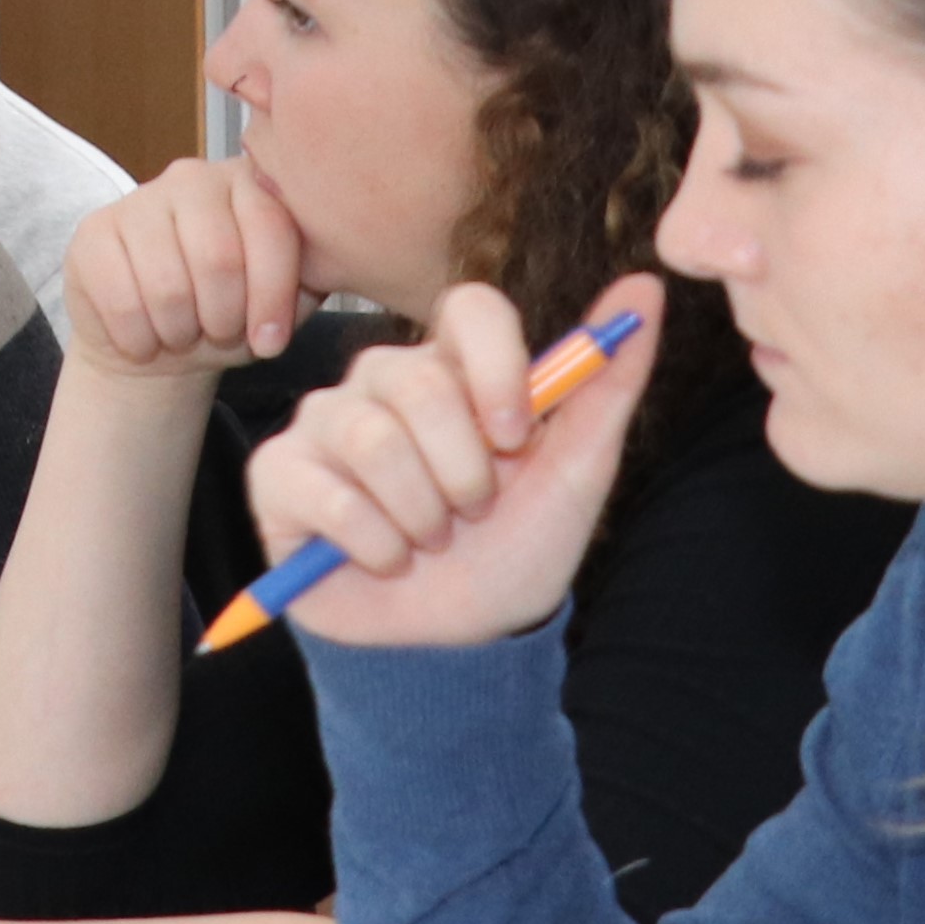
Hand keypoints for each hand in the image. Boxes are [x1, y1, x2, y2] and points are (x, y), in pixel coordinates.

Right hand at [62, 151, 313, 379]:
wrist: (156, 341)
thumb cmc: (232, 315)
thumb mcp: (283, 300)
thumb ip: (309, 276)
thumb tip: (338, 257)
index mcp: (250, 183)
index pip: (272, 230)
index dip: (273, 297)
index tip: (270, 343)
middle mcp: (192, 177)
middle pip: (219, 259)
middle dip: (224, 318)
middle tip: (220, 334)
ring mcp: (136, 200)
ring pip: (168, 285)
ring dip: (180, 332)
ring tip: (183, 334)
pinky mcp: (92, 233)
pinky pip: (120, 300)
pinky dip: (138, 338)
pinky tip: (144, 337)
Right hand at [243, 276, 654, 649]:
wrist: (462, 638)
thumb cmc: (516, 548)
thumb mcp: (577, 473)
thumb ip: (607, 382)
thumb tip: (645, 286)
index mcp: (456, 369)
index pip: (469, 308)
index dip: (494, 365)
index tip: (518, 436)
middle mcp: (383, 382)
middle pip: (417, 381)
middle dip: (463, 469)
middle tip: (473, 511)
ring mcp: (324, 422)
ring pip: (370, 437)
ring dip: (420, 513)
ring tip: (430, 541)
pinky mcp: (279, 473)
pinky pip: (326, 491)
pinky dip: (373, 542)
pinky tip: (385, 558)